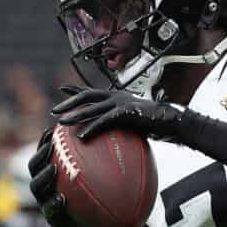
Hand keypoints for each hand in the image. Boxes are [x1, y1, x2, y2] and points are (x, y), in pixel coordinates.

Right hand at [28, 128, 92, 226]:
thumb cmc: (91, 204)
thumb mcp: (93, 184)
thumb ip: (97, 166)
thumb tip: (117, 141)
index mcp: (51, 175)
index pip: (43, 154)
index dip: (44, 141)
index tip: (53, 129)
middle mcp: (44, 188)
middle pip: (33, 167)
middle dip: (40, 154)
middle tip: (51, 145)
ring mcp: (45, 204)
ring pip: (36, 188)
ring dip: (43, 177)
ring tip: (52, 169)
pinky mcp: (52, 221)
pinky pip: (49, 212)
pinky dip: (54, 204)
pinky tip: (62, 199)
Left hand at [52, 86, 185, 140]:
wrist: (172, 121)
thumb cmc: (155, 123)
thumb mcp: (133, 121)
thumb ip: (120, 124)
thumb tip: (111, 135)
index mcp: (117, 96)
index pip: (93, 91)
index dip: (76, 90)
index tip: (61, 90)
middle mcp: (117, 96)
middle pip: (87, 95)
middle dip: (69, 102)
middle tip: (55, 110)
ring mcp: (121, 103)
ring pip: (92, 108)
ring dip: (75, 114)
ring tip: (61, 121)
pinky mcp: (126, 113)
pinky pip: (104, 121)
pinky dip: (92, 127)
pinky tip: (83, 136)